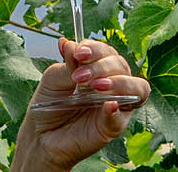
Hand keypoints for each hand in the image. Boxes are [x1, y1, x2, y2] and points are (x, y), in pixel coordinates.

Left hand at [11, 38, 150, 171]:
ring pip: (137, 88)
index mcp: (97, 69)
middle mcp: (111, 84)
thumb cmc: (49, 104)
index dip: (95, 49)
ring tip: (96, 86)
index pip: (107, 52)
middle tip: (79, 76)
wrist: (40, 136)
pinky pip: (123, 118)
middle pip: (122, 66)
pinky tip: (107, 105)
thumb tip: (69, 42)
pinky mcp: (113, 128)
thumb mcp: (53, 79)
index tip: (79, 52)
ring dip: (118, 82)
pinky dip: (117, 110)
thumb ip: (66, 64)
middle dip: (101, 66)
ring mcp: (115, 106)